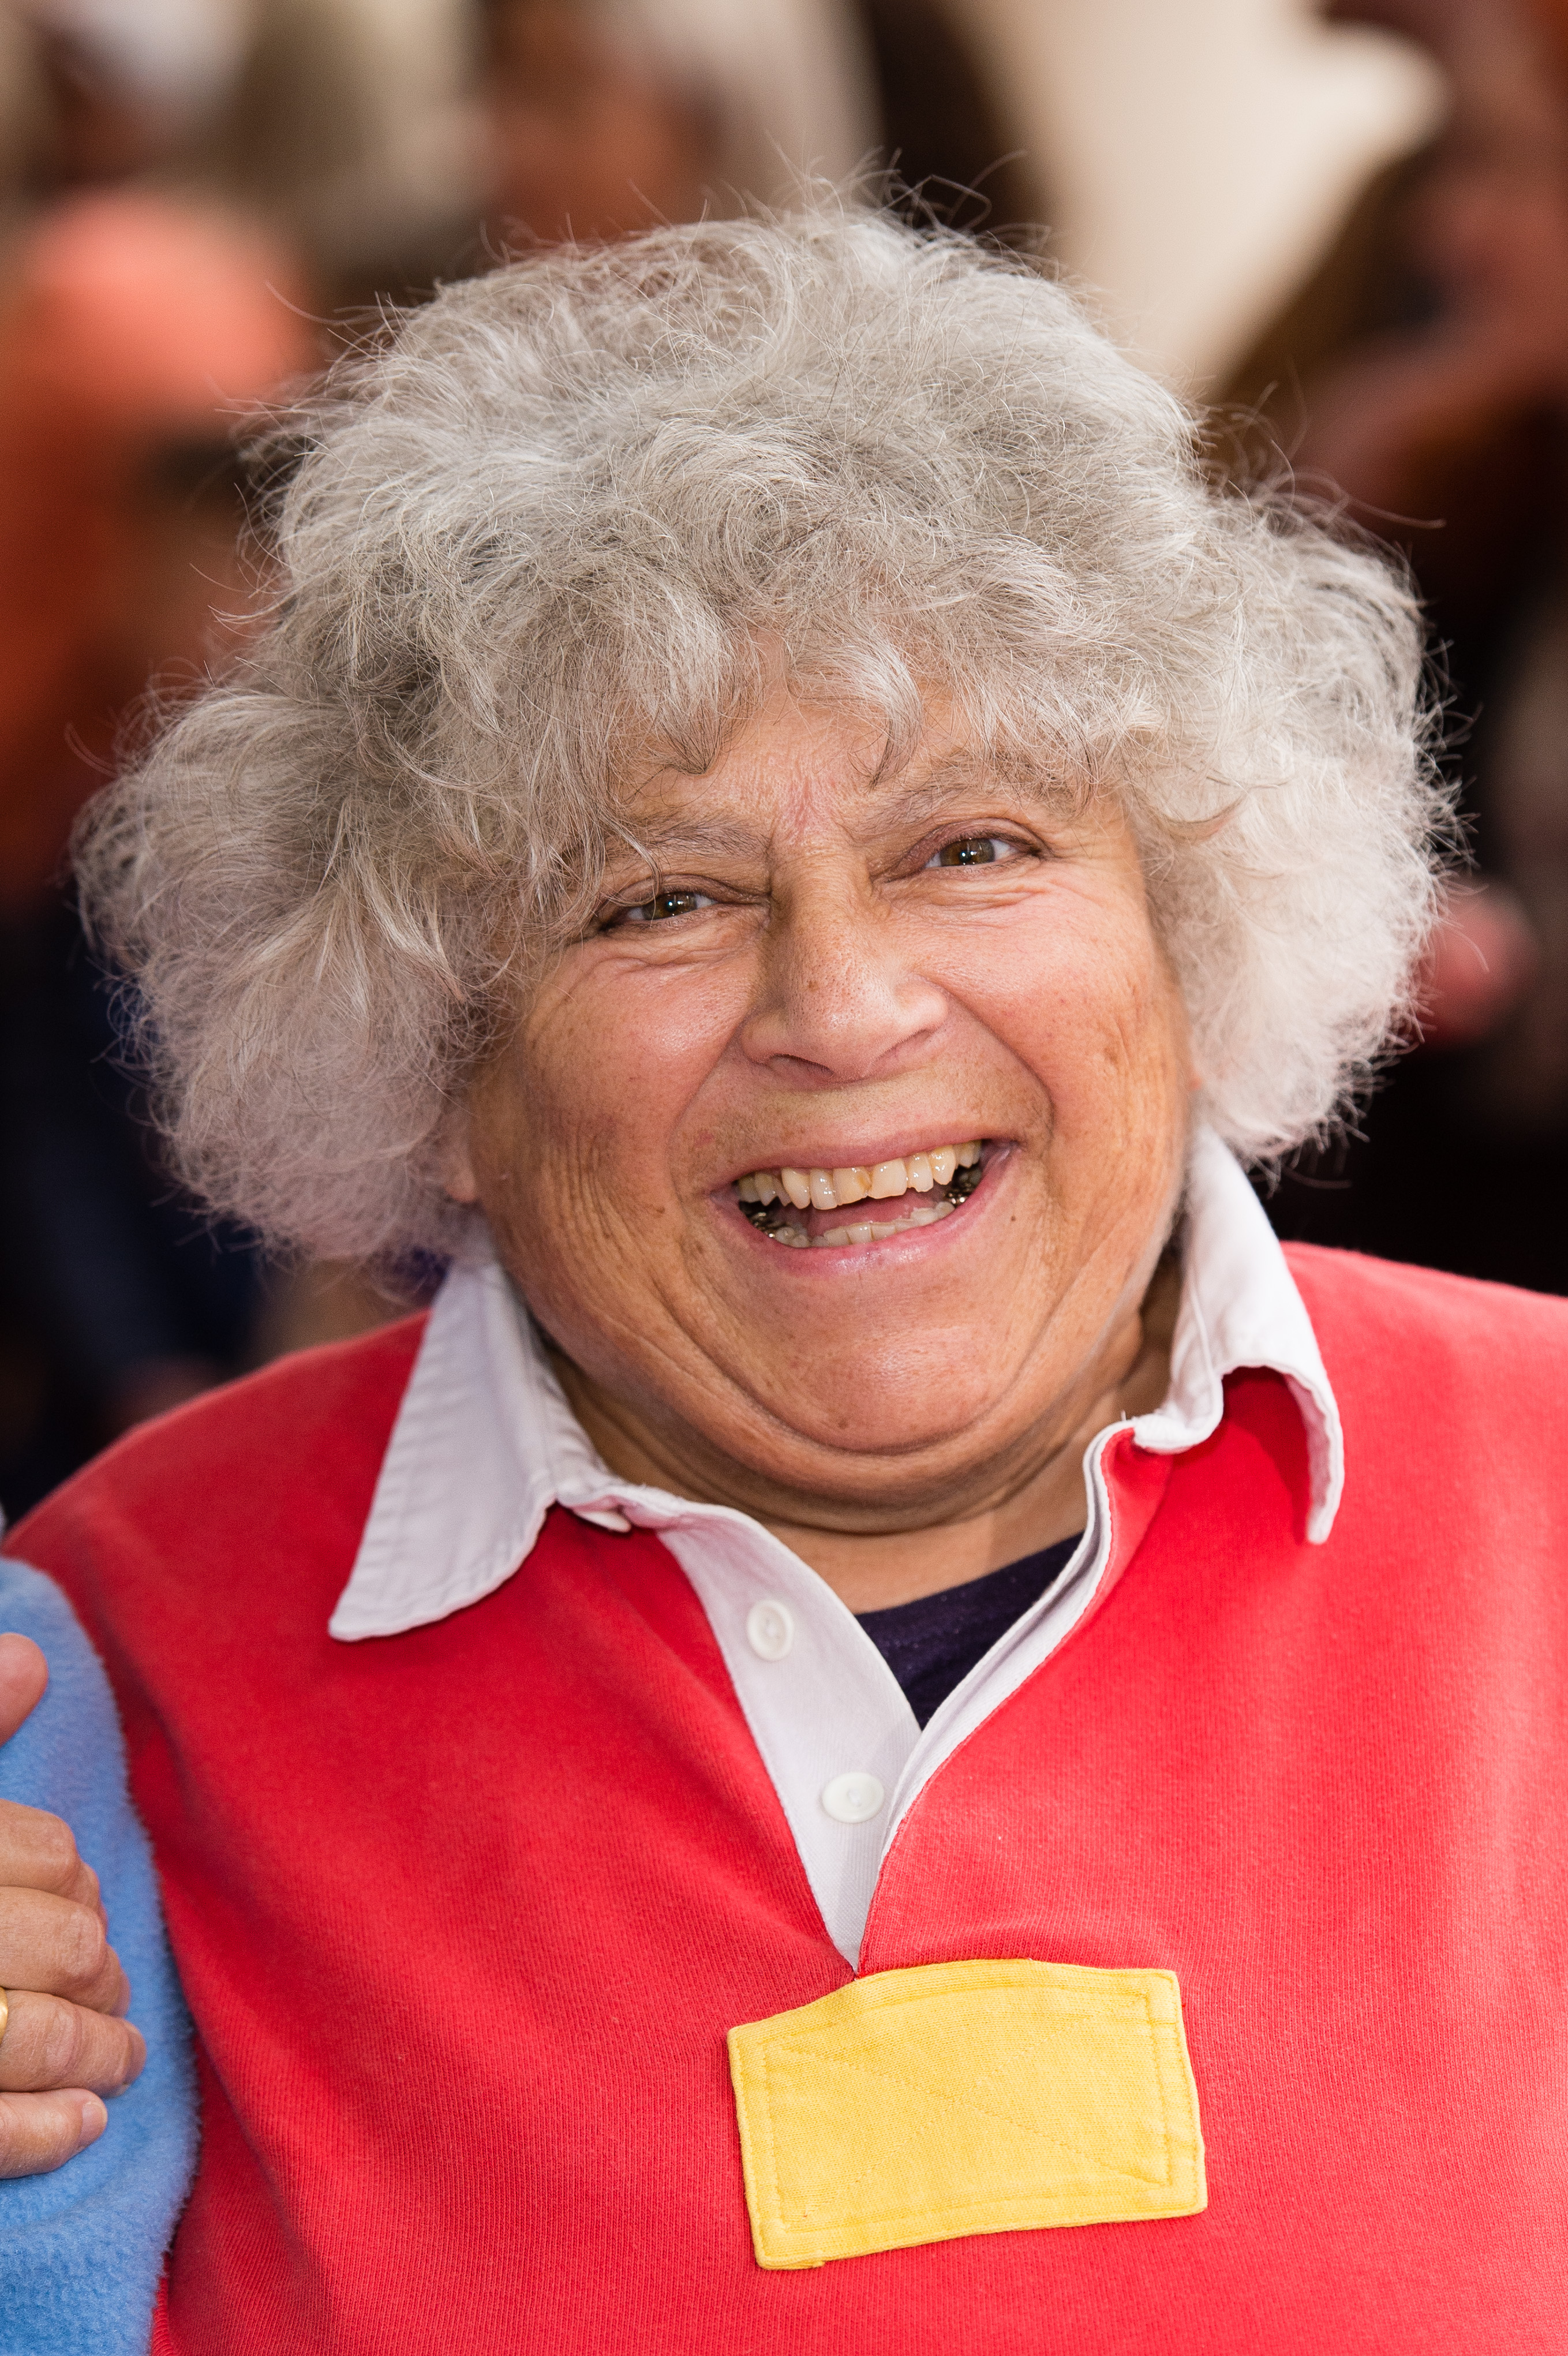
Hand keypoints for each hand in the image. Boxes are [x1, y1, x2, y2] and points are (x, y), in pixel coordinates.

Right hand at [0, 1631, 145, 2177]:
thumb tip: (30, 1658)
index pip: (49, 1855)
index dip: (76, 1879)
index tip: (79, 1897)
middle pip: (66, 1945)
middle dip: (100, 1968)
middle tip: (109, 1983)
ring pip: (44, 2035)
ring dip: (100, 2050)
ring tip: (121, 2054)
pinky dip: (47, 2131)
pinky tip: (86, 2123)